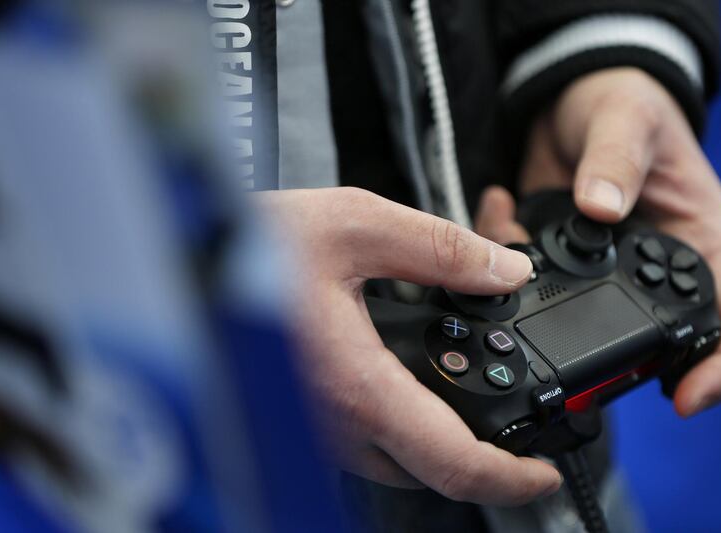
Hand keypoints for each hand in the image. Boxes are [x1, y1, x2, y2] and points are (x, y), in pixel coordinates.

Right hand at [256, 187, 561, 503]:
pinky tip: (411, 372)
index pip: (453, 464)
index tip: (542, 470)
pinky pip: (366, 437)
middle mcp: (335, 425)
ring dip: (442, 430)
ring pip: (399, 456)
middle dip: (483, 449)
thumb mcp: (352, 224)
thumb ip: (438, 248)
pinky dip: (405, 416)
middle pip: (432, 470)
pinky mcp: (303, 418)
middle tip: (514, 411)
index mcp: (357, 386)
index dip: (511, 479)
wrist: (178, 263)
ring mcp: (316, 429)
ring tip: (466, 377)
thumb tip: (503, 270)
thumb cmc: (244, 246)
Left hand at [477, 67, 720, 416]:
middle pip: (652, 343)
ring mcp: (603, 274)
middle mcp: (654, 270)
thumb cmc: (626, 105)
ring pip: (574, 321)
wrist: (576, 99)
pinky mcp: (558, 266)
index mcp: (700, 243)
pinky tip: (501, 209)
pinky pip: (526, 283)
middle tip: (562, 346)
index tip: (685, 401)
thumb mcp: (630, 119)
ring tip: (517, 240)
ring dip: (535, 301)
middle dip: (606, 356)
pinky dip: (502, 256)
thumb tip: (601, 207)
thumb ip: (618, 159)